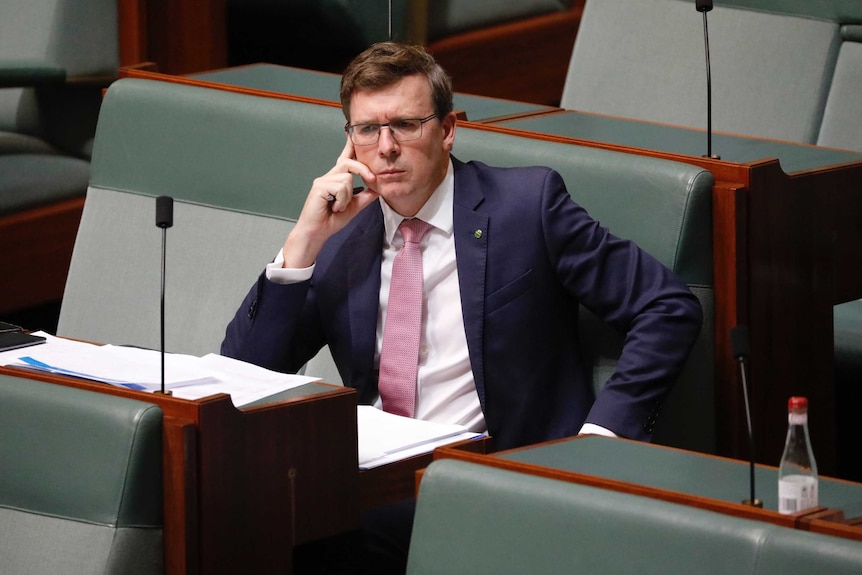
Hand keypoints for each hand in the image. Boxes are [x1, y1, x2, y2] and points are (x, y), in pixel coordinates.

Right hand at [282, 137, 378, 267]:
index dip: (350, 146)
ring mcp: (323, 180)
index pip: (345, 158)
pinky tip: (334, 208)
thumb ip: (365, 196)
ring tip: (338, 207)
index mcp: (337, 179)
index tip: (352, 133)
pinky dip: (341, 201)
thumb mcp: (354, 207)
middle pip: (350, 162)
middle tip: (373, 182)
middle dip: (364, 171)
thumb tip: (378, 188)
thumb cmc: (332, 220)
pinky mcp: (319, 186)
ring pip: (347, 178)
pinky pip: (340, 187)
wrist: (318, 232)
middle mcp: (329, 176)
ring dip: (347, 197)